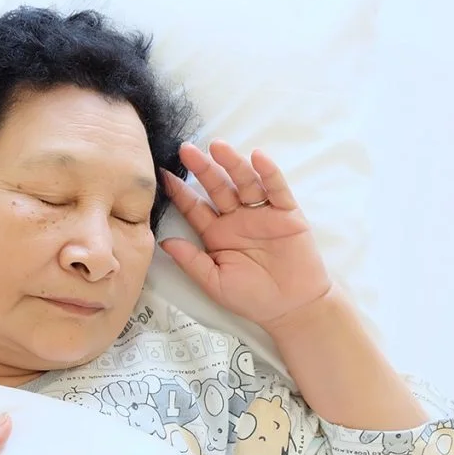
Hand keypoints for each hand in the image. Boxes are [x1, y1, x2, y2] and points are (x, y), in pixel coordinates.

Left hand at [160, 141, 332, 328]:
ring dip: (232, 163)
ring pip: (244, 182)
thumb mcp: (213, 282)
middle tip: (186, 150)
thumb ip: (191, 261)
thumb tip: (163, 242)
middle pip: (217, 188)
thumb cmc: (250, 298)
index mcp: (216, 234)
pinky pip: (277, 189)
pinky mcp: (287, 213)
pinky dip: (268, 173)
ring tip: (217, 146)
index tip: (162, 174)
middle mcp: (236, 219)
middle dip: (202, 168)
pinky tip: (257, 157)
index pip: (194, 208)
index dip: (179, 192)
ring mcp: (261, 213)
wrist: (291, 308)